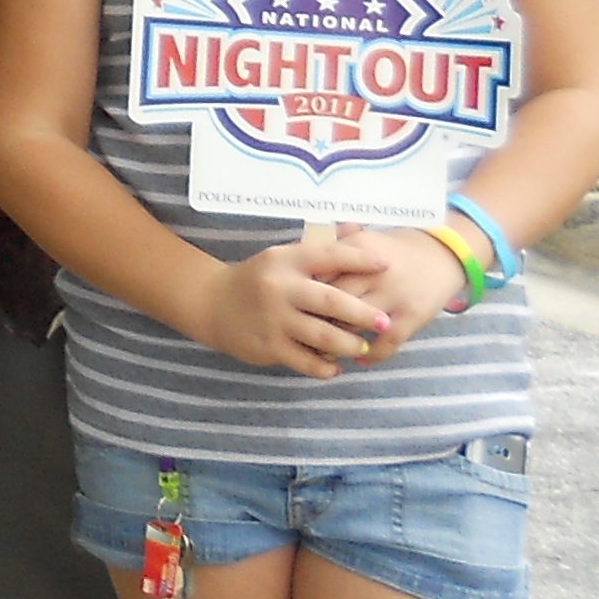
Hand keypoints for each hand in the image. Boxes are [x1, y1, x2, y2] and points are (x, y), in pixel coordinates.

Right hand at [201, 240, 393, 378]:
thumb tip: (359, 231)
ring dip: (349, 344)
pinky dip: (324, 367)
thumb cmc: (258, 280)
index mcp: (285, 261)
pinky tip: (334, 367)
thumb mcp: (282, 258)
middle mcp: (279, 288)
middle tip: (384, 322)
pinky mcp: (267, 346)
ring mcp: (273, 319)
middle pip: (331, 301)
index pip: (328, 256)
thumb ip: (319, 251)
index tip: (388, 266)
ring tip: (363, 347)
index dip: (360, 260)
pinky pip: (305, 361)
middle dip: (363, 313)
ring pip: (323, 336)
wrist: (211, 303)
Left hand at [299, 220, 463, 359]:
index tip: (288, 308)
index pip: (317, 275)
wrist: (442, 254)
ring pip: (353, 326)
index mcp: (355, 251)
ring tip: (325, 352)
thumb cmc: (392, 250)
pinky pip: (385, 343)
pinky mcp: (412, 316)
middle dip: (312, 321)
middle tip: (299, 335)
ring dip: (336, 343)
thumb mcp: (362, 240)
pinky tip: (358, 359)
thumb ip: (331, 251)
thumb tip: (295, 264)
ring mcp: (394, 296)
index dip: (300, 294)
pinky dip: (369, 356)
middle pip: (330, 303)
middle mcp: (374, 273)